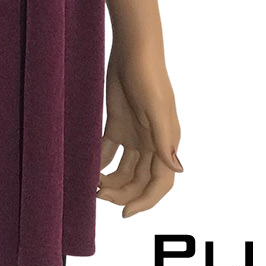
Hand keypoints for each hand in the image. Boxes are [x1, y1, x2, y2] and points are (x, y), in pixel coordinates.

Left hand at [97, 42, 181, 216]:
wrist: (132, 51)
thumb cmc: (148, 77)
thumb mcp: (156, 109)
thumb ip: (164, 140)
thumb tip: (178, 170)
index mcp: (165, 143)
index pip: (159, 183)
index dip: (145, 201)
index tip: (124, 213)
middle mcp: (151, 143)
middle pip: (139, 180)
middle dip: (122, 193)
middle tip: (98, 194)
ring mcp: (134, 134)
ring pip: (124, 169)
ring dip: (111, 181)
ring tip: (92, 185)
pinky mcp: (117, 123)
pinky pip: (109, 151)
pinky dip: (100, 162)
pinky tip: (88, 169)